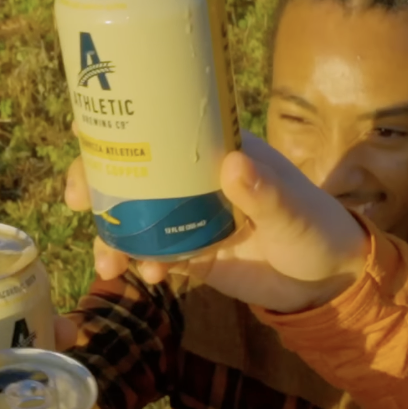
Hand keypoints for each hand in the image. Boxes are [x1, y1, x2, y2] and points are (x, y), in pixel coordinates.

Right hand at [64, 134, 369, 313]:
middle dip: (98, 185)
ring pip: (134, 216)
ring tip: (111, 264)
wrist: (328, 281)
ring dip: (113, 235)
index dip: (117, 129)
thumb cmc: (317, 228)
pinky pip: (151, 253)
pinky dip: (139, 263)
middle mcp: (194, 178)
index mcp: (216, 150)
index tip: (85, 138)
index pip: (159, 126)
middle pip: (131, 171)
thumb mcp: (293, 211)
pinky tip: (147, 277)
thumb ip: (265, 194)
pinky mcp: (190, 253)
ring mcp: (187, 216)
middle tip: (79, 205)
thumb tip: (233, 166)